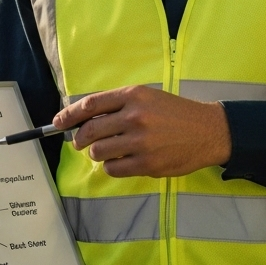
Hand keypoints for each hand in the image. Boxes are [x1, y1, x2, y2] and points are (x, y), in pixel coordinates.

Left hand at [52, 85, 231, 177]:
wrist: (207, 131)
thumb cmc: (175, 113)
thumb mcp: (148, 98)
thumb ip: (118, 105)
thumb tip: (84, 119)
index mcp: (133, 96)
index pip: (90, 105)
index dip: (69, 115)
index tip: (58, 122)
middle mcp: (135, 117)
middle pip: (90, 130)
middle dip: (79, 139)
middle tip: (80, 142)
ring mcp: (141, 142)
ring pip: (99, 151)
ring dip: (97, 153)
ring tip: (106, 150)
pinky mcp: (147, 163)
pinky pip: (114, 169)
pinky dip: (111, 166)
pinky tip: (121, 160)